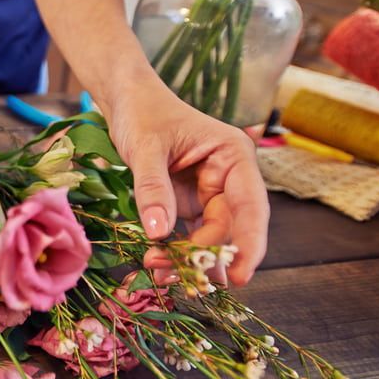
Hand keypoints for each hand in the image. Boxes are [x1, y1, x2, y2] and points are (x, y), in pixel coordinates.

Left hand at [105, 83, 269, 285]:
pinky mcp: (189, 204)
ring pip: (208, 237)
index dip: (249, 243)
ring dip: (188, 260)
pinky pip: (189, 235)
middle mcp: (229, 178)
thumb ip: (153, 188)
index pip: (251, 206)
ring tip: (159, 274)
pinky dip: (176, 252)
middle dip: (202, 256)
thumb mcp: (145, 147)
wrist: (127, 102)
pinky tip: (160, 268)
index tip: (239, 276)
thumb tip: (159, 233)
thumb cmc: (143, 113)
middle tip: (170, 275)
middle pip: (228, 229)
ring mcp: (209, 194)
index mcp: (234, 156)